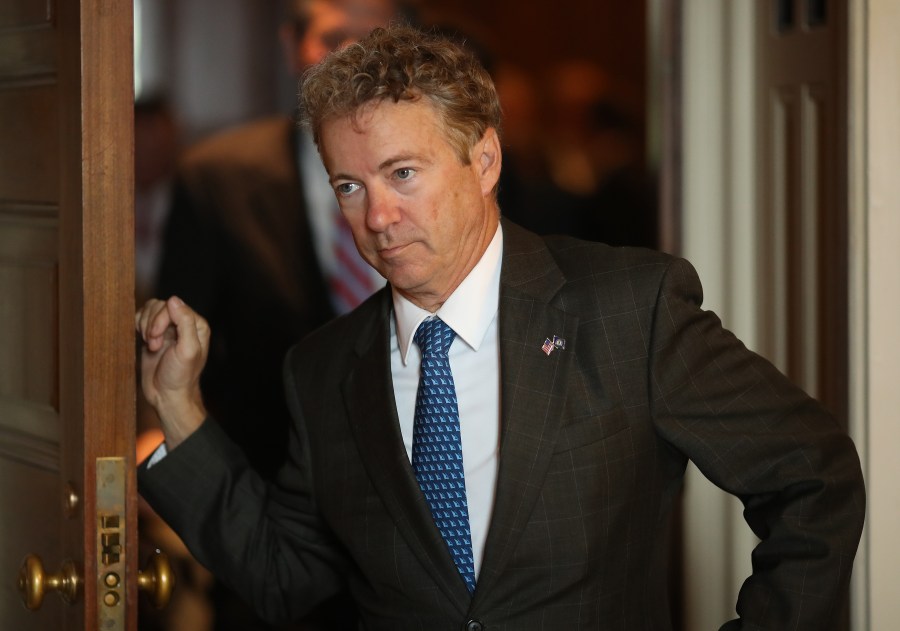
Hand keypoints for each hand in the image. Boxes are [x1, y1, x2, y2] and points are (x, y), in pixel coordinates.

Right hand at [135, 296, 209, 448]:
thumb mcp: (187, 350)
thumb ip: (185, 323)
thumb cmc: (180, 377)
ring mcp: (167, 329)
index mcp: (196, 325)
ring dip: (145, 327)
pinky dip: (139, 327)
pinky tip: (145, 342)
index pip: (173, 306)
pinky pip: (141, 318)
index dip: (160, 320)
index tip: (157, 339)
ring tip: (152, 345)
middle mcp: (183, 324)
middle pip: (159, 306)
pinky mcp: (153, 335)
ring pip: (149, 310)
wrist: (167, 395)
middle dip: (152, 325)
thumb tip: (174, 300)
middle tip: (154, 345)